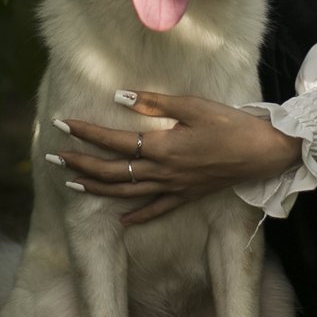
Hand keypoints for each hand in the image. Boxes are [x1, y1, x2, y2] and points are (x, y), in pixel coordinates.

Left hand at [50, 92, 303, 225]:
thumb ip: (154, 102)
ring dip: (96, 189)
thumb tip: (120, 97)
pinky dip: (136, 215)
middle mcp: (162, 171)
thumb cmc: (230, 124)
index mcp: (162, 146)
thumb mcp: (192, 105)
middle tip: (53, 158)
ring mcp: (173, 187)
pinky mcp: (186, 196)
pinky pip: (155, 209)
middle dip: (79, 165)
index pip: (114, 141)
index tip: (63, 124)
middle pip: (111, 172)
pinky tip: (122, 220)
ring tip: (71, 184)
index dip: (86, 132)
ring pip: (126, 193)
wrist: (262, 153)